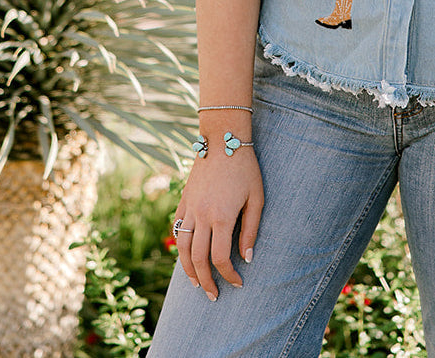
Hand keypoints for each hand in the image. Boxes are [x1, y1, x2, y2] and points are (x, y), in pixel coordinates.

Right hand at [174, 152, 263, 300]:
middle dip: (205, 281)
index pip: (220, 258)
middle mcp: (202, 216)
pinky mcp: (184, 199)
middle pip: (198, 259)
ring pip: (182, 247)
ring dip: (187, 269)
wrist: (223, 139)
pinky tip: (185, 254)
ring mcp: (190, 208)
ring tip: (195, 283)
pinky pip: (177, 227)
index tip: (238, 283)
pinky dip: (179, 245)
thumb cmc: (245, 167)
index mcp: (221, 217)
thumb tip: (247, 258)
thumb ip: (250, 229)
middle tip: (213, 296)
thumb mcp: (256, 198)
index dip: (229, 275)